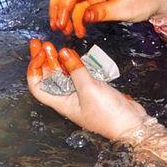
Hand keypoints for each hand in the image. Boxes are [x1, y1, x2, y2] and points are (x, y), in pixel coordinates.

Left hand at [26, 39, 147, 139]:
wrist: (132, 125)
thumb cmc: (108, 114)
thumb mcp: (89, 89)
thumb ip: (75, 70)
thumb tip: (63, 52)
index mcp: (62, 102)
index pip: (38, 86)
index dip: (35, 69)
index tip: (39, 53)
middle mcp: (67, 98)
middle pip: (48, 77)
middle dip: (43, 59)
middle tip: (40, 42)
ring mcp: (79, 93)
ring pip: (62, 74)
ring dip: (56, 59)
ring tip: (53, 45)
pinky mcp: (92, 88)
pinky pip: (77, 73)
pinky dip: (73, 63)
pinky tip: (72, 54)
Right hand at [49, 0, 166, 36]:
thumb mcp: (127, 9)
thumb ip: (104, 12)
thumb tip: (85, 17)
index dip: (64, 5)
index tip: (60, 23)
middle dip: (58, 7)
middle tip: (56, 27)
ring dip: (66, 14)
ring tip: (68, 32)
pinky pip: (80, 3)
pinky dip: (76, 16)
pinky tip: (78, 30)